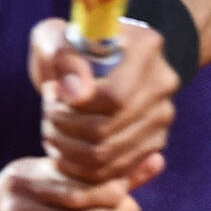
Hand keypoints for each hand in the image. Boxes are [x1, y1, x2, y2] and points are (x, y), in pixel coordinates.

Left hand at [28, 17, 178, 187]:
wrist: (94, 64)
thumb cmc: (69, 48)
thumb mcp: (55, 39)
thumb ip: (62, 58)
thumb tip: (76, 94)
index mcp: (145, 46)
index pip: (113, 97)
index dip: (74, 107)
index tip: (51, 93)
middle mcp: (163, 82)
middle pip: (107, 131)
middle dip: (64, 128)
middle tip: (47, 114)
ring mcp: (163, 115)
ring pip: (107, 156)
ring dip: (68, 150)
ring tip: (52, 128)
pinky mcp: (155, 142)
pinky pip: (114, 171)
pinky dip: (82, 167)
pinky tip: (65, 147)